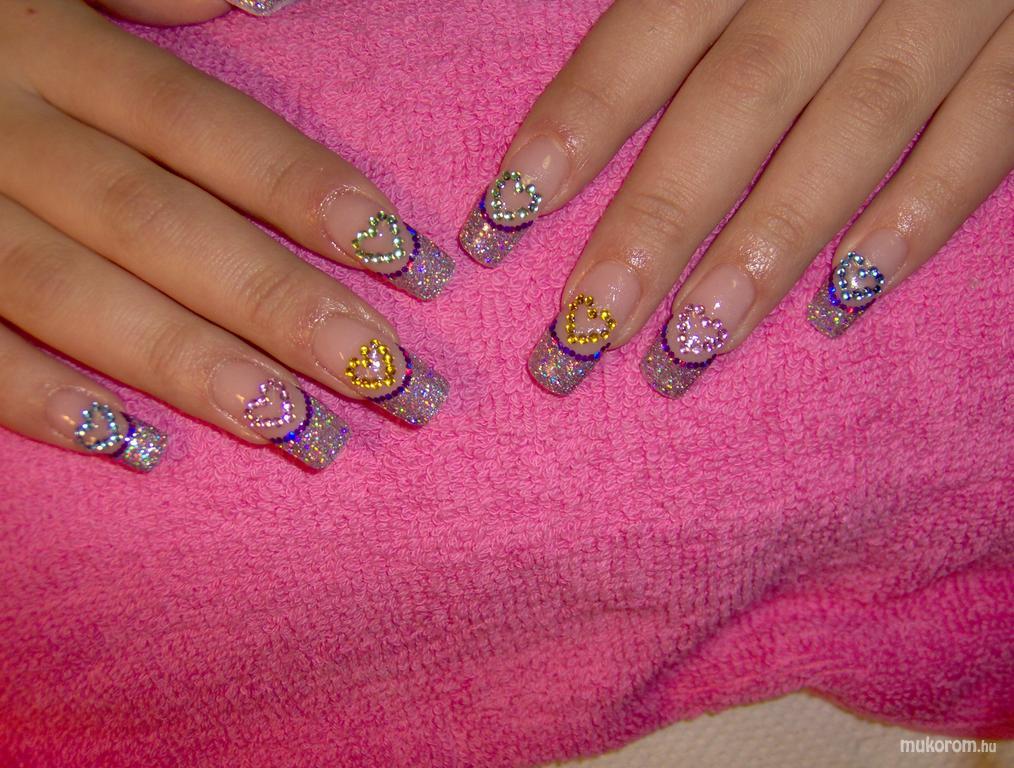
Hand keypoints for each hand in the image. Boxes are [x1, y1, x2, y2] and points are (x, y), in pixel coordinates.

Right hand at [0, 0, 453, 471]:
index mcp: (45, 40)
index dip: (301, 190)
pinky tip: (122, 442)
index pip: (201, 126)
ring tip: (288, 424)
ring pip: (68, 291)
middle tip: (378, 370)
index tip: (398, 255)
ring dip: (181, 363)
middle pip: (155, 221)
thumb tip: (260, 5)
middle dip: (270, 300)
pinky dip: (28, 394)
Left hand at [458, 0, 1012, 395]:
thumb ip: (675, 4)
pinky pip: (988, 133)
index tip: (506, 218)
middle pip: (740, 98)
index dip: (579, 123)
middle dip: (661, 219)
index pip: (652, 34)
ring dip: (769, 245)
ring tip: (694, 346)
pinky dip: (920, 218)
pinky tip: (842, 303)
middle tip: (591, 325)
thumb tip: (577, 109)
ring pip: (856, 128)